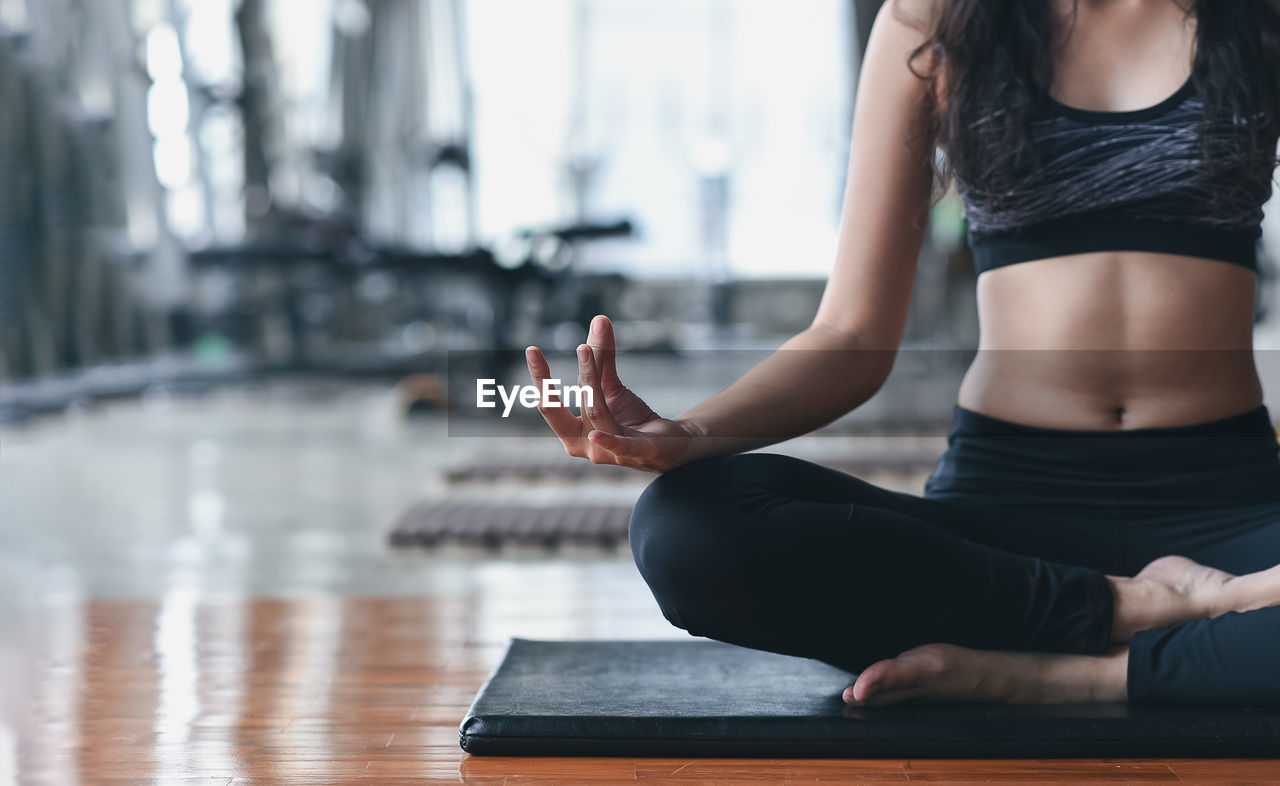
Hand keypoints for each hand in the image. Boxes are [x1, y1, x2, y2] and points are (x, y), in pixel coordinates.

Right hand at [525, 315, 697, 472]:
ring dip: (589, 381)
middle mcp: (583, 445)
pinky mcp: (636, 454)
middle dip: (545, 383)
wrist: (669, 445)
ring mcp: (607, 453)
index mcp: (572, 433)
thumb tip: (599, 319)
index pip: (548, 404)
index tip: (531, 349)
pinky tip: (597, 434)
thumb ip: (603, 358)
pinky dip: (609, 441)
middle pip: (558, 414)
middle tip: (533, 350)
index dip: (539, 377)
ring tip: (586, 349)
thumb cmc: (631, 418)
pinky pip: (621, 446)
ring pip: (595, 412)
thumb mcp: (611, 386)